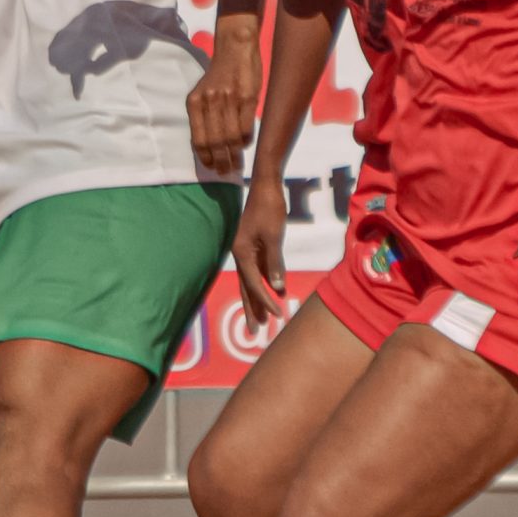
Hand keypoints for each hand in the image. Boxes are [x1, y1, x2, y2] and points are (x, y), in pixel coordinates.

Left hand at [187, 26, 259, 176]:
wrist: (235, 48)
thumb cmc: (219, 74)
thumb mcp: (204, 93)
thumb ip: (204, 116)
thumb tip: (210, 146)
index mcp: (195, 102)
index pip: (198, 138)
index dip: (205, 156)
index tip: (212, 168)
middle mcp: (210, 102)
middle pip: (215, 142)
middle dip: (221, 161)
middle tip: (226, 173)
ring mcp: (230, 100)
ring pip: (231, 137)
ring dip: (235, 155)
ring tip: (237, 165)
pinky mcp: (248, 97)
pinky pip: (247, 127)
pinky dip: (246, 140)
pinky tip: (246, 145)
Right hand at [230, 180, 289, 325]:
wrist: (266, 185)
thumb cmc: (270, 207)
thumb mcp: (274, 235)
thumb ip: (275, 262)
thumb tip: (277, 288)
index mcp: (242, 253)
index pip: (254, 284)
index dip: (264, 301)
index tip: (276, 314)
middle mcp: (240, 254)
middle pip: (245, 288)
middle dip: (251, 310)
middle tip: (254, 331)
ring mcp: (246, 250)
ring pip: (250, 281)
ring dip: (256, 300)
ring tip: (262, 320)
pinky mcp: (254, 245)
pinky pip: (258, 270)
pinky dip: (264, 284)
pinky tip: (273, 293)